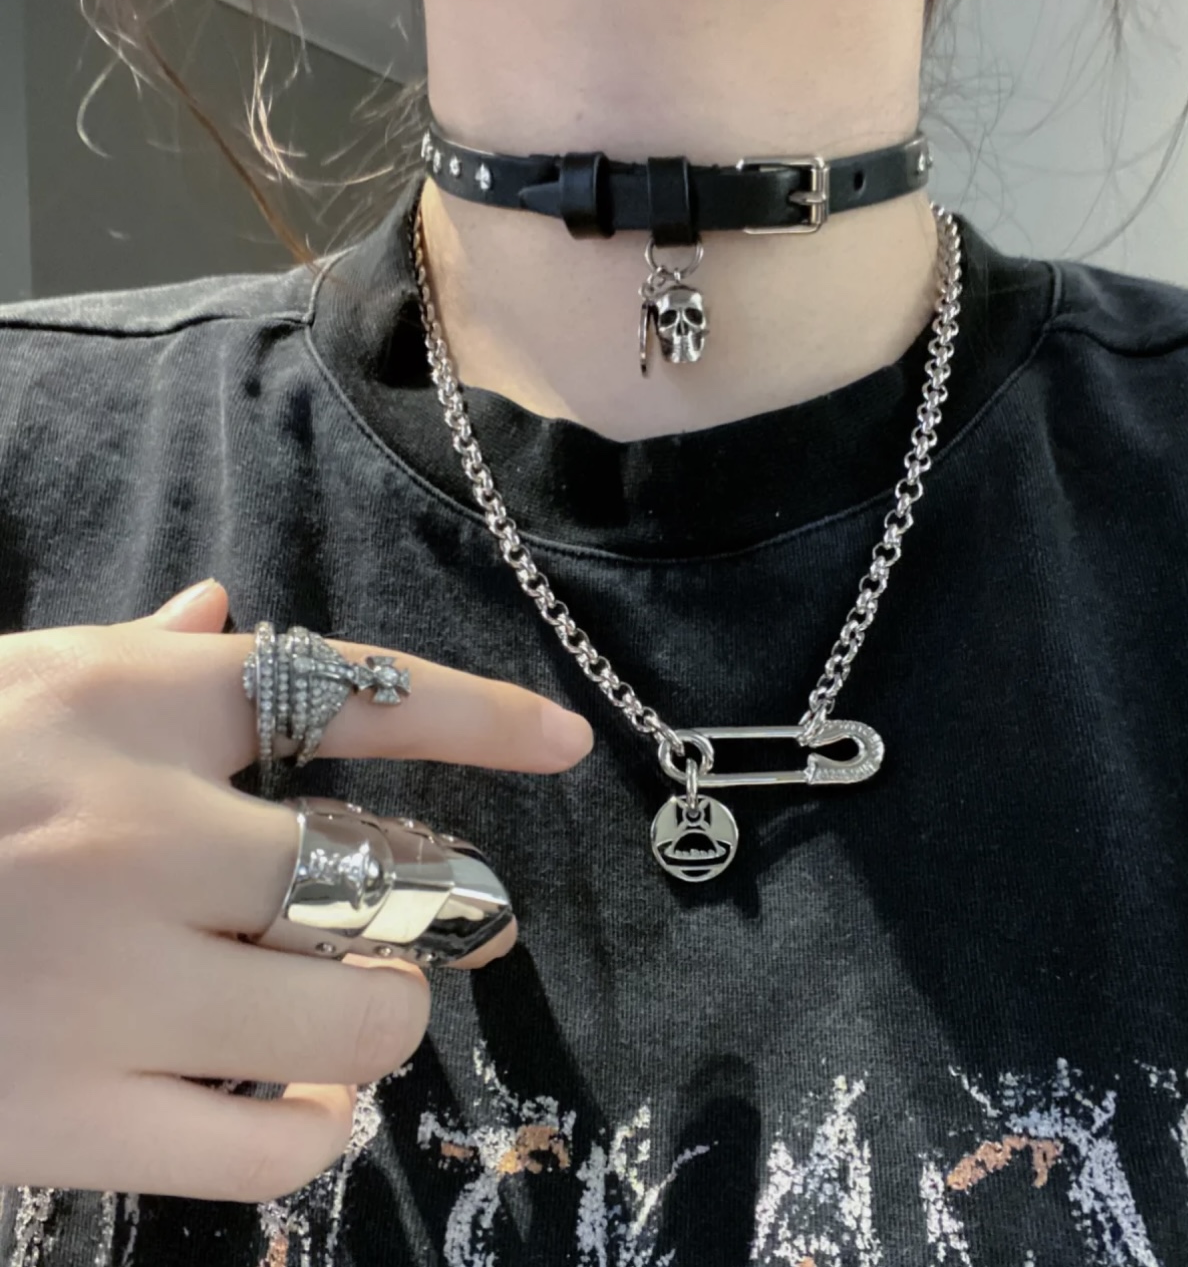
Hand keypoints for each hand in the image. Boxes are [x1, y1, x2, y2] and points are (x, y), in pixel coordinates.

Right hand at [0, 580, 591, 1201]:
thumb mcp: (9, 691)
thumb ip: (132, 659)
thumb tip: (220, 610)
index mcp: (131, 711)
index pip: (351, 693)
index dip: (479, 715)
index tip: (564, 740)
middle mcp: (140, 834)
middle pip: (384, 882)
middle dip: (425, 911)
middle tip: (407, 924)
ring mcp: (108, 982)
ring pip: (355, 1018)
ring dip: (378, 1017)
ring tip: (342, 1009)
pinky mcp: (63, 1118)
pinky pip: (269, 1145)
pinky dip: (308, 1123)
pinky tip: (286, 1095)